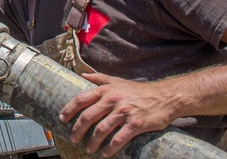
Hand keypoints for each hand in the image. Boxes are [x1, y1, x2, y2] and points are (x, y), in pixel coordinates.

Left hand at [58, 73, 175, 156]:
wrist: (164, 97)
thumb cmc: (138, 90)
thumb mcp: (117, 81)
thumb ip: (99, 79)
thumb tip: (82, 75)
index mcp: (106, 90)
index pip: (81, 99)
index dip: (69, 109)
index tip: (62, 119)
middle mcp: (112, 100)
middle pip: (88, 116)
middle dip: (78, 129)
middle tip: (73, 138)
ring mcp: (124, 112)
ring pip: (102, 129)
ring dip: (92, 141)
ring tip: (87, 148)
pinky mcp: (135, 124)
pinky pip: (119, 139)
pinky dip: (110, 148)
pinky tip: (105, 153)